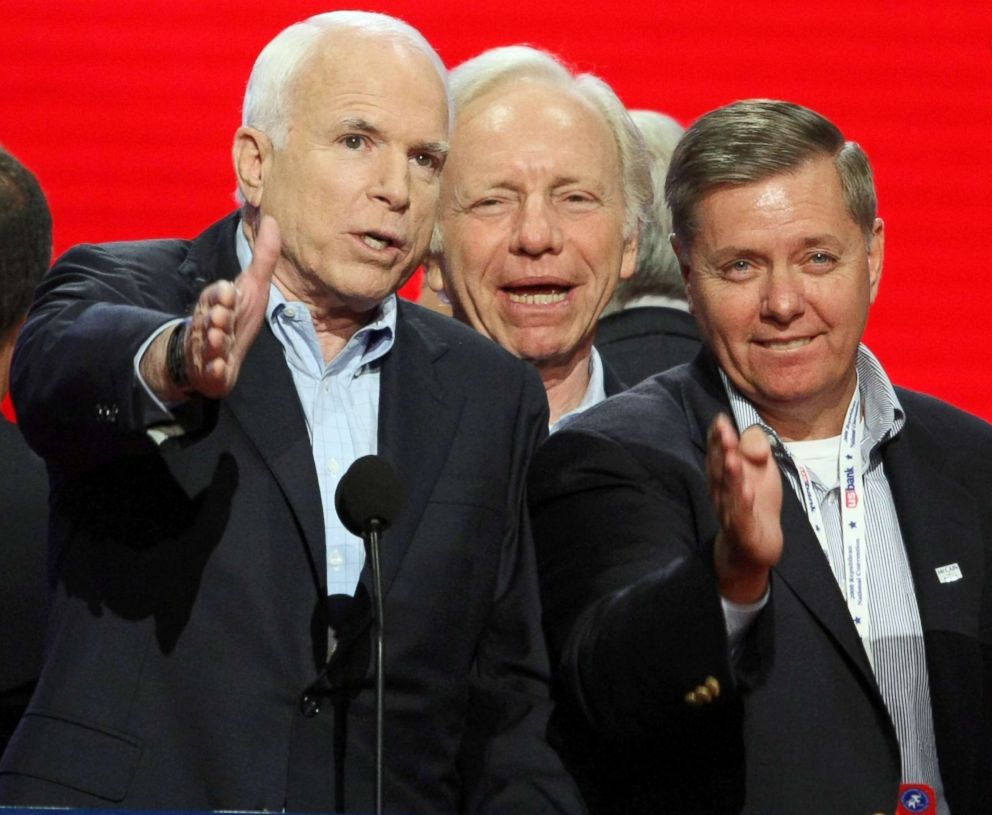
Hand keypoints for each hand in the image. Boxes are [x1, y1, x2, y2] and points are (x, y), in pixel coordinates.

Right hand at [142, 215, 279, 401]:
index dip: (221, 295)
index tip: (229, 292)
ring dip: (214, 341)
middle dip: (215, 316)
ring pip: (209, 344)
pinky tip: (219, 369)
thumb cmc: (235, 318)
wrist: (212, 358)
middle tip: (222, 316)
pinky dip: (214, 370)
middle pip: (210, 318)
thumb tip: (274, 220)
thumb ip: (263, 257)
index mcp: (218, 304)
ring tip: (219, 338)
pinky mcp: (211, 372)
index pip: (217, 296)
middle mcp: (210, 325)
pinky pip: (211, 372)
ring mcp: (209, 349)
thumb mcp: (252, 287)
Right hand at [707, 414, 782, 602]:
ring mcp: (731, 511)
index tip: (721, 419)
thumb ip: (756, 448)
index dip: (718, 437)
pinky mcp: (743, 530)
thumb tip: (748, 437)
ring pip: (729, 491)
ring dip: (730, 474)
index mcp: (725, 474)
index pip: (719, 452)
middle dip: (722, 448)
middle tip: (723, 429)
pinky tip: (746, 491)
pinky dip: (742, 504)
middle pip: (720, 468)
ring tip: (732, 457)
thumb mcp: (762, 469)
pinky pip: (742, 516)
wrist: (755, 546)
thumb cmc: (757, 502)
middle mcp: (722, 491)